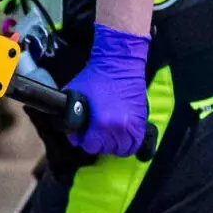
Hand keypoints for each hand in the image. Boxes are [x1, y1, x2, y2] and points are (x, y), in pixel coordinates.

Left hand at [65, 24, 149, 157]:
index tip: (84, 134)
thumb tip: (73, 135)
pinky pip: (136, 142)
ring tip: (108, 135)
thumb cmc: (95, 78)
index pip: (91, 146)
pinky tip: (120, 136)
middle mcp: (119, 127)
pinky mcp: (142, 120)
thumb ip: (70, 119)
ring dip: (114, 144)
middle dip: (98, 142)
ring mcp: (133, 124)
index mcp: (101, 122)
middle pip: (107, 149)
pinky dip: (128, 142)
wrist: (119, 64)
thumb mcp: (73, 97)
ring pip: (123, 149)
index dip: (84, 140)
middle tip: (95, 133)